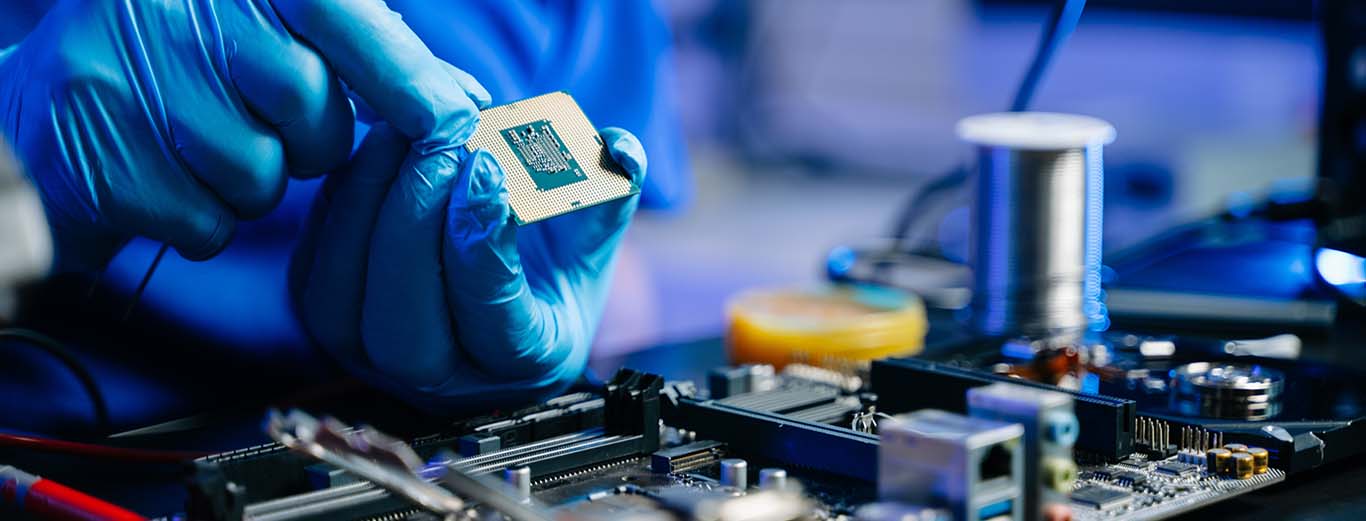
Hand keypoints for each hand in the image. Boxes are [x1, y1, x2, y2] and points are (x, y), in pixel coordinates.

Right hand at [0, 0, 489, 271]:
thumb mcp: (271, 43)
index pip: (341, 15)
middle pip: (305, 98)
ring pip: (257, 171)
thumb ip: (369, 59)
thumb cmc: (190, 83)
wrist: (49, 124)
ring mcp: (122, 73)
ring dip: (250, 186)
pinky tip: (165, 185)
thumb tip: (466, 101)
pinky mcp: (95, 153)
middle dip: (308, 139)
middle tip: (268, 130)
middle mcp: (170, 5)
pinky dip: (203, 222)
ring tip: (202, 153)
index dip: (404, 74)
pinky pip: (206, 220)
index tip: (454, 121)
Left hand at [289, 125, 645, 406]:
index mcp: (526, 365)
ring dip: (366, 208)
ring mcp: (376, 359)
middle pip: (405, 332)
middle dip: (415, 229)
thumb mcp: (596, 226)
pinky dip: (337, 205)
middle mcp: (445, 381)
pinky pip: (315, 271)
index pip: (494, 327)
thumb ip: (614, 186)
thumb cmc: (551, 256)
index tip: (490, 173)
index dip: (484, 251)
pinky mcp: (331, 320)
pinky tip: (372, 149)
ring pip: (342, 306)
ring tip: (401, 133)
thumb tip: (619, 149)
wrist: (502, 275)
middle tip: (442, 143)